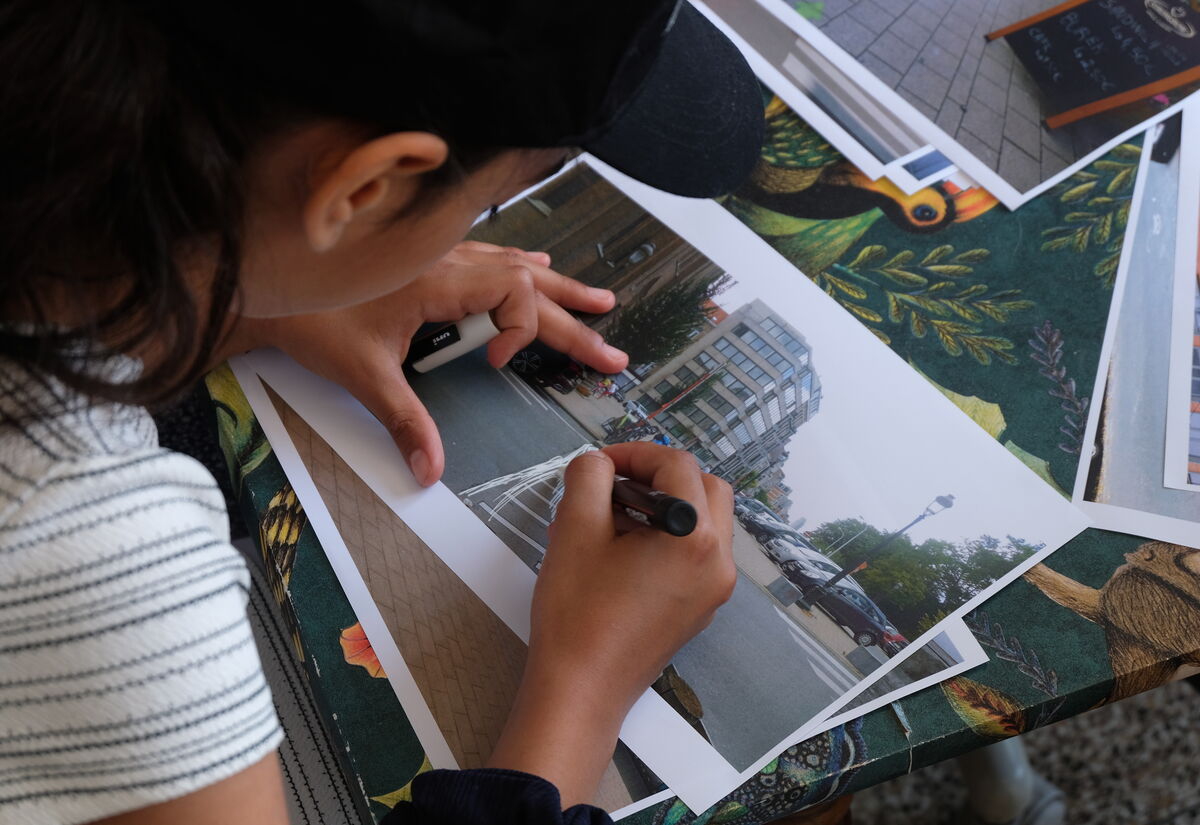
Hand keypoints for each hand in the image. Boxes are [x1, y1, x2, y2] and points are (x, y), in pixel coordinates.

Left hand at [256, 242, 627, 483]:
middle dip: (574, 320)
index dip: (520, 333)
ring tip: (600, 302)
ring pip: (516, 265)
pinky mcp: (429, 258)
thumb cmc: (310, 318)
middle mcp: (446, 259)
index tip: (494, 365)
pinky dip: (524, 267)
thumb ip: (404, 423)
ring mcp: (440, 255)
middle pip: (529, 283)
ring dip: (560, 288)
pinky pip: (492, 256)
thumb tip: (430, 470)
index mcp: (438, 279)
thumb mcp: (363, 375)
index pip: (515, 294)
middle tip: (610, 354)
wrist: (269, 284)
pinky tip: (542, 264)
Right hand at [487, 443, 734, 805]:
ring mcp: (714, 590)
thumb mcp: (574, 530)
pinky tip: (622, 551)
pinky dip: (669, 537)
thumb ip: (589, 478)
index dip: (635, 453)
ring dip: (665, 505)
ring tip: (612, 519)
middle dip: (660, 476)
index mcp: (696, 537)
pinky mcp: (699, 609)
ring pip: (705, 521)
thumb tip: (599, 463)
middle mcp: (719, 562)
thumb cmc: (578, 613)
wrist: (581, 690)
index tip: (598, 464)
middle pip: (706, 488)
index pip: (677, 466)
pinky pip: (697, 554)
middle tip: (614, 484)